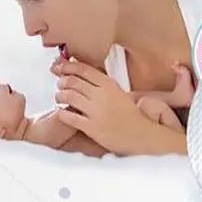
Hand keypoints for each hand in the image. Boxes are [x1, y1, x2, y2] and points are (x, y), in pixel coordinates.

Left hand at [53, 61, 184, 155]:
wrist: (141, 135)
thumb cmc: (130, 115)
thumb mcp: (119, 93)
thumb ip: (103, 84)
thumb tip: (84, 74)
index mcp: (109, 85)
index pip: (84, 69)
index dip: (68, 66)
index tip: (60, 67)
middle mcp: (102, 96)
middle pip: (73, 81)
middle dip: (62, 81)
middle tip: (60, 84)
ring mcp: (96, 112)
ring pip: (69, 96)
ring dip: (60, 95)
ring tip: (60, 97)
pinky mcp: (92, 128)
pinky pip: (69, 117)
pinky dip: (62, 112)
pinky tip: (61, 112)